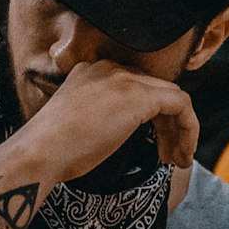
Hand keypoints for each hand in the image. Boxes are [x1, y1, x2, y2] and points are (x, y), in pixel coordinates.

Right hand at [20, 60, 198, 185]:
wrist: (40, 153)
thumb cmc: (53, 150)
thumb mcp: (78, 124)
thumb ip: (102, 117)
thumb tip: (122, 131)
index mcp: (92, 71)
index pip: (136, 87)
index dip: (152, 117)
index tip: (154, 146)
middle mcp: (110, 68)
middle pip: (156, 91)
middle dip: (169, 125)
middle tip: (171, 156)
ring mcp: (125, 79)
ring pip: (172, 98)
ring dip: (181, 131)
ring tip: (180, 161)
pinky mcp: (139, 95)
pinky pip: (181, 105)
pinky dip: (188, 130)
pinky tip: (182, 155)